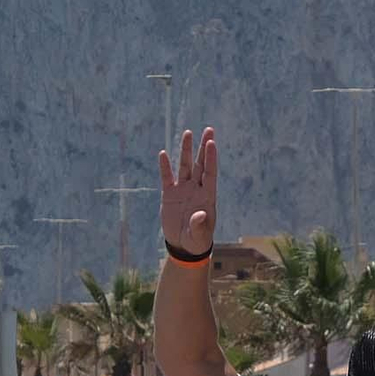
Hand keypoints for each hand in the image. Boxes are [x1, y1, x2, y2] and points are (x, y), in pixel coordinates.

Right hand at [160, 127, 216, 256]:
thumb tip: (200, 214)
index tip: (211, 142)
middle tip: (208, 129)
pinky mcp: (170, 194)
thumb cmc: (196, 241)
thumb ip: (199, 224)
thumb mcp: (199, 235)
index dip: (210, 158)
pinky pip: (167, 177)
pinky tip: (163, 154)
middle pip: (200, 164)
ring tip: (188, 133)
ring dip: (186, 150)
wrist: (184, 245)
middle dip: (203, 147)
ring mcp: (183, 190)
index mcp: (207, 196)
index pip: (210, 172)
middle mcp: (196, 189)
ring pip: (185, 166)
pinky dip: (165, 167)